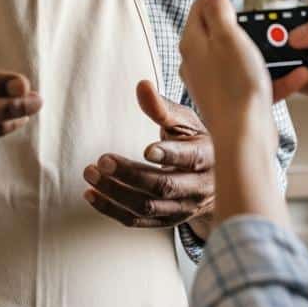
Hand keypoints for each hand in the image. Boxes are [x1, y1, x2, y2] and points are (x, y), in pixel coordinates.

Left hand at [82, 81, 214, 228]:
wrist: (217, 180)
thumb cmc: (196, 142)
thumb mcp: (185, 122)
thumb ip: (162, 107)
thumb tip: (142, 86)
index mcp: (207, 157)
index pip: (190, 159)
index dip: (169, 156)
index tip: (147, 150)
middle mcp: (198, 188)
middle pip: (163, 186)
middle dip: (130, 175)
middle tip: (102, 160)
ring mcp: (182, 208)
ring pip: (147, 207)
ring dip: (115, 192)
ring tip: (90, 173)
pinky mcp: (167, 220)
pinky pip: (137, 221)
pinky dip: (112, 210)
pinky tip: (91, 194)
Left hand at [178, 0, 273, 138]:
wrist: (245, 136)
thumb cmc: (235, 86)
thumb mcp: (229, 37)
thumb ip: (217, 11)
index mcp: (192, 43)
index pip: (199, 8)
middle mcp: (198, 62)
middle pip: (220, 32)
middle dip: (244, 25)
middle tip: (266, 20)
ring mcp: (214, 82)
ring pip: (240, 58)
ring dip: (264, 52)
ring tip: (286, 47)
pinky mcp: (232, 100)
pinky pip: (254, 82)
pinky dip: (274, 78)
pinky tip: (297, 75)